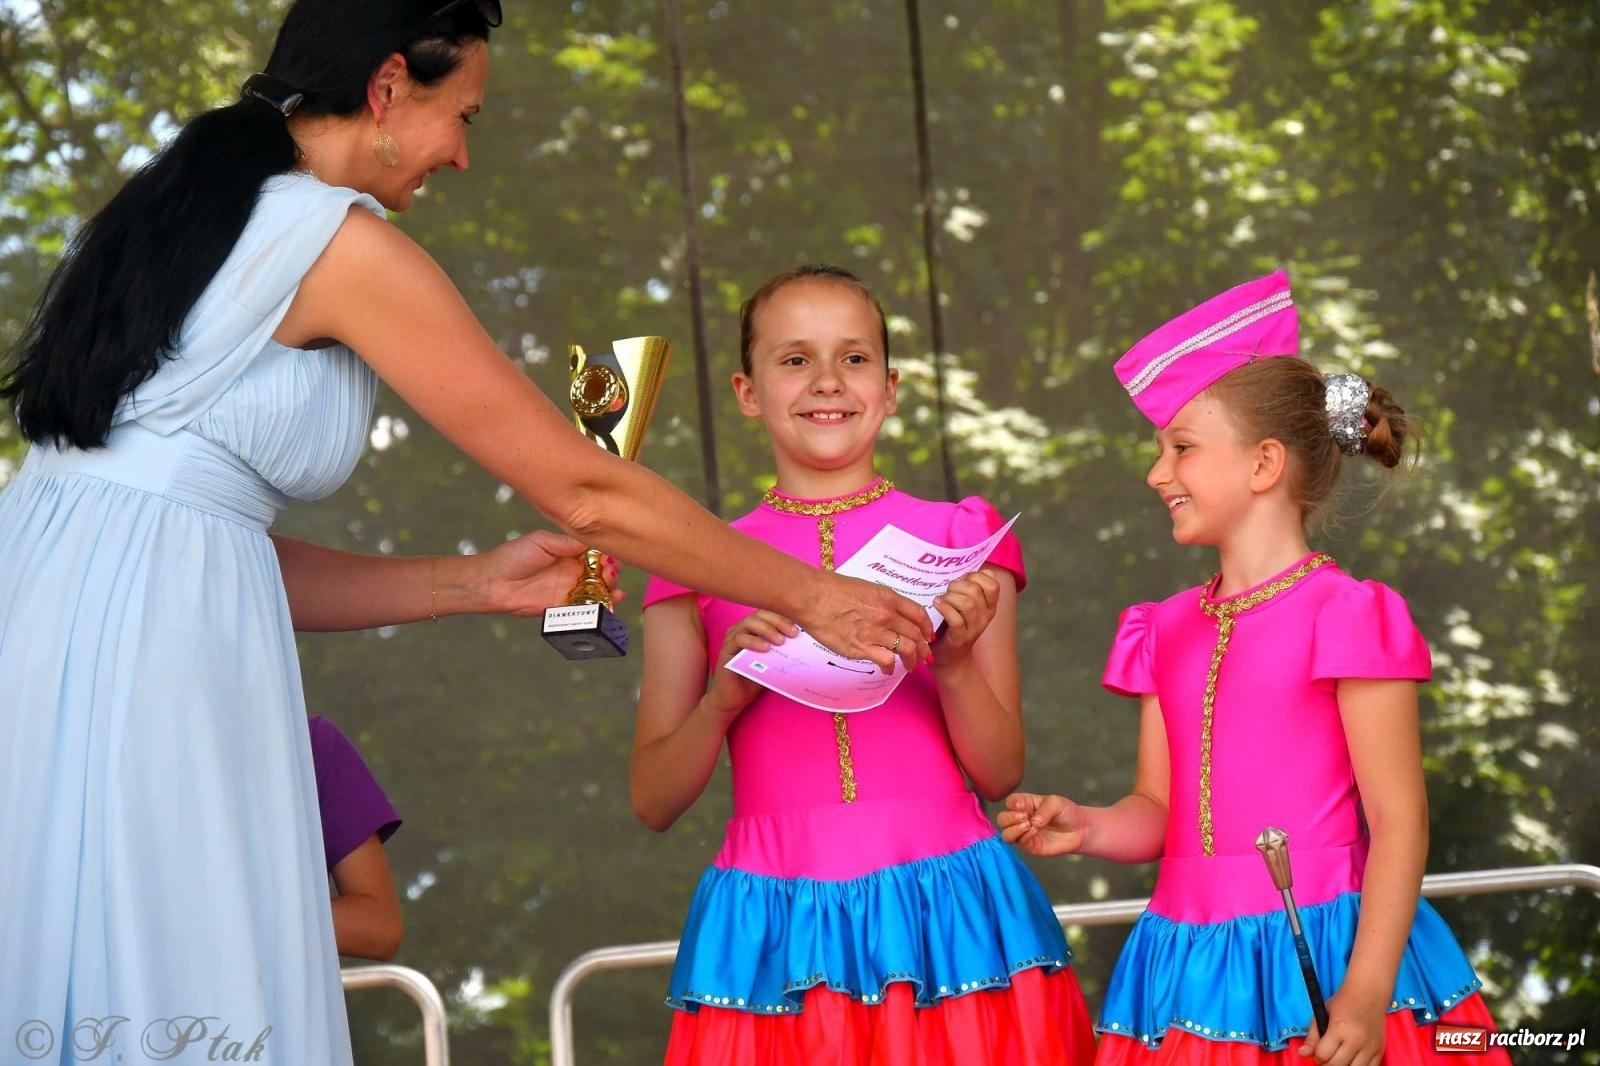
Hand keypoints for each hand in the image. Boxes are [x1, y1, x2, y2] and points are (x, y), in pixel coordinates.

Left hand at [477, 531, 621, 616]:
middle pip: (602, 574)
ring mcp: (569, 591)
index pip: (597, 553)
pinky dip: (601, 608)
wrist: (493, 582)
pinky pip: (586, 610)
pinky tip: (610, 603)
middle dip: (612, 573)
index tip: (611, 557)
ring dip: (610, 590)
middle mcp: (573, 572)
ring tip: (613, 588)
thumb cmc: (513, 557)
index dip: (608, 555)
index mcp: (569, 553)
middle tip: (609, 573)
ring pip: (598, 592)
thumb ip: (567, 543)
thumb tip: (592, 542)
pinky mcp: (563, 608)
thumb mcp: (541, 541)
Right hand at [707, 610, 797, 714]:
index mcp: (752, 629)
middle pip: (759, 614)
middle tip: (793, 633)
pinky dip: (753, 641)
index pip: (768, 612)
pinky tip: (765, 648)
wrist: (734, 699)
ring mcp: (731, 639)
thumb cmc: (754, 679)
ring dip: (767, 629)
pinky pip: (739, 640)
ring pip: (749, 623)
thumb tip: (805, 641)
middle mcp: (740, 629)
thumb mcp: (773, 661)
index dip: (783, 615)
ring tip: (780, 641)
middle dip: (778, 621)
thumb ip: (782, 650)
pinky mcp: (725, 652)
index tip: (800, 626)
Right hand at [799, 572, 932, 672]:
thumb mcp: (865, 587)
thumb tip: (888, 610)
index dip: (927, 627)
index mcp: (888, 598)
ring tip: (909, 667)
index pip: (918, 614)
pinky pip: (886, 660)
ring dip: (911, 661)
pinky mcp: (861, 647)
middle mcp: (886, 615)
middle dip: (923, 649)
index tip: (928, 635)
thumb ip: (880, 600)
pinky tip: (887, 669)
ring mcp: (875, 632)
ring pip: (906, 649)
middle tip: (923, 657)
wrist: (812, 597)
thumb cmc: (832, 589)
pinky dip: (890, 667)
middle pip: (916, 635)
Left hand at [930, 569, 1000, 670]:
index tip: (963, 580)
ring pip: (968, 604)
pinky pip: (956, 619)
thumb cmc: (954, 627)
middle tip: (947, 591)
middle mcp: (985, 617)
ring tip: (941, 599)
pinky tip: (936, 605)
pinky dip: (945, 608)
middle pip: (976, 591)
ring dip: (951, 597)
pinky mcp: (960, 638)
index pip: (993, 585)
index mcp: (989, 606)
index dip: (976, 577)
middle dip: (958, 586)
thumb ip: (971, 588)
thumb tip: (980, 570)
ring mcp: (974, 628)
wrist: (950, 660)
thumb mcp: (966, 606)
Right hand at [997, 793, 1089, 856]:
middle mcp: (1021, 818)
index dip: (1013, 803)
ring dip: (1013, 829)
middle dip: (1010, 818)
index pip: (1010, 802)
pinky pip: (1019, 842)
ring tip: (1028, 825)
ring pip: (1006, 833)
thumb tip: (1033, 822)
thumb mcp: (1056, 803)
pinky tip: (1034, 831)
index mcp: (1026, 804)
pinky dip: (1024, 836)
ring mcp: (1024, 833)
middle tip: (1024, 817)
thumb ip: (1044, 810)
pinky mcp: (1030, 845)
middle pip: (1002, 819)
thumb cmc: (1067, 812)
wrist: (1080, 830)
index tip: (1022, 806)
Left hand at [1298, 987, 1386, 1065]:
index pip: (1323, 1055)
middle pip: (1337, 1065)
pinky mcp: (1380, 1051)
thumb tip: (1302, 1053)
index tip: (1318, 1052)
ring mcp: (1370, 1046)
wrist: (1369, 994)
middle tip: (1326, 1057)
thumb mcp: (1322, 1013)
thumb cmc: (1344, 1002)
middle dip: (1327, 1064)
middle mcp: (1356, 1039)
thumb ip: (1312, 1036)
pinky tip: (1352, 1060)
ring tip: (1339, 1058)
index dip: (1316, 1056)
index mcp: (1339, 1028)